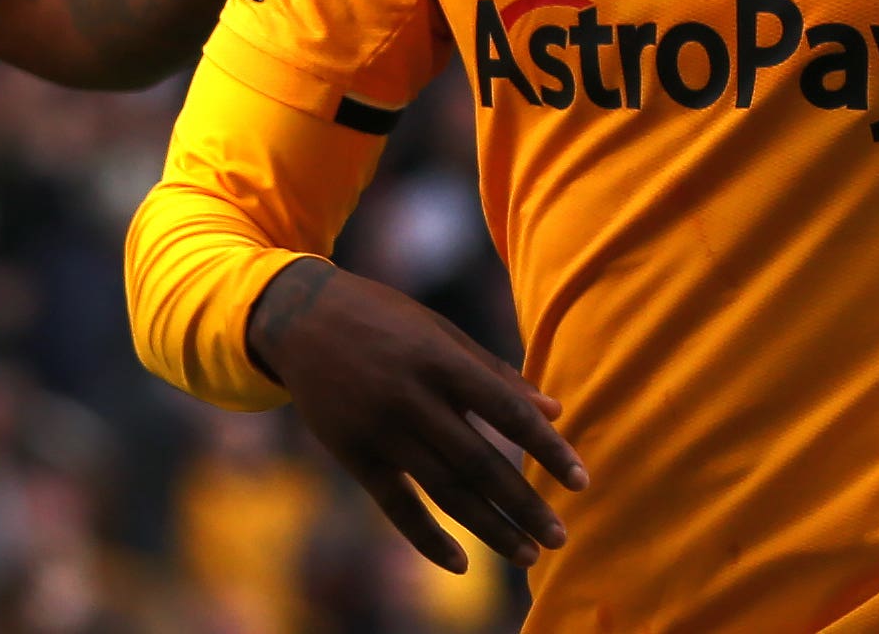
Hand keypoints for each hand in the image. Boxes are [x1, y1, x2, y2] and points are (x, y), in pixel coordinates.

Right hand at [249, 257, 585, 573]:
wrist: (298, 316)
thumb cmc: (381, 318)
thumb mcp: (439, 330)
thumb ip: (495, 372)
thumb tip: (555, 412)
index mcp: (440, 359)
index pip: (507, 412)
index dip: (547, 448)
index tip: (580, 481)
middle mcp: (412, 397)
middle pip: (481, 463)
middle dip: (524, 504)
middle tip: (560, 537)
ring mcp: (381, 429)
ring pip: (445, 491)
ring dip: (491, 528)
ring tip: (527, 554)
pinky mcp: (354, 453)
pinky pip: (396, 506)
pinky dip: (427, 539)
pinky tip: (460, 562)